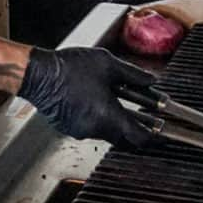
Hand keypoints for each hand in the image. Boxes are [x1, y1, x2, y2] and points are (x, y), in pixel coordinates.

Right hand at [18, 47, 154, 148]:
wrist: (38, 74)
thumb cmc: (69, 68)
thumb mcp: (107, 64)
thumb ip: (133, 74)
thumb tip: (151, 81)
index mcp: (108, 115)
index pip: (139, 137)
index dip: (155, 138)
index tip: (165, 134)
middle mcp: (95, 129)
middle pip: (124, 138)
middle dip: (138, 130)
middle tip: (149, 121)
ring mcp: (80, 130)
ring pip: (107, 132)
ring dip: (118, 122)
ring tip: (122, 104)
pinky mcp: (69, 128)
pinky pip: (91, 127)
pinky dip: (100, 118)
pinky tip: (99, 101)